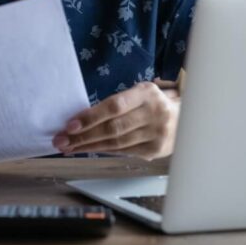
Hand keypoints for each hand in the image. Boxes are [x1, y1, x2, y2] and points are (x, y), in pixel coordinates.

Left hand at [52, 80, 180, 159]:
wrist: (184, 120)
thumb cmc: (151, 104)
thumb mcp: (138, 94)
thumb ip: (116, 104)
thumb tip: (80, 118)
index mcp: (146, 93)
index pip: (114, 106)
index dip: (91, 116)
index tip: (70, 125)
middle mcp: (154, 113)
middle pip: (113, 128)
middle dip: (83, 136)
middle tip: (61, 140)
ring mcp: (156, 134)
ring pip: (116, 143)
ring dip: (89, 146)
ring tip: (68, 147)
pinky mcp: (155, 150)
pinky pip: (123, 151)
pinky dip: (103, 151)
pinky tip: (88, 149)